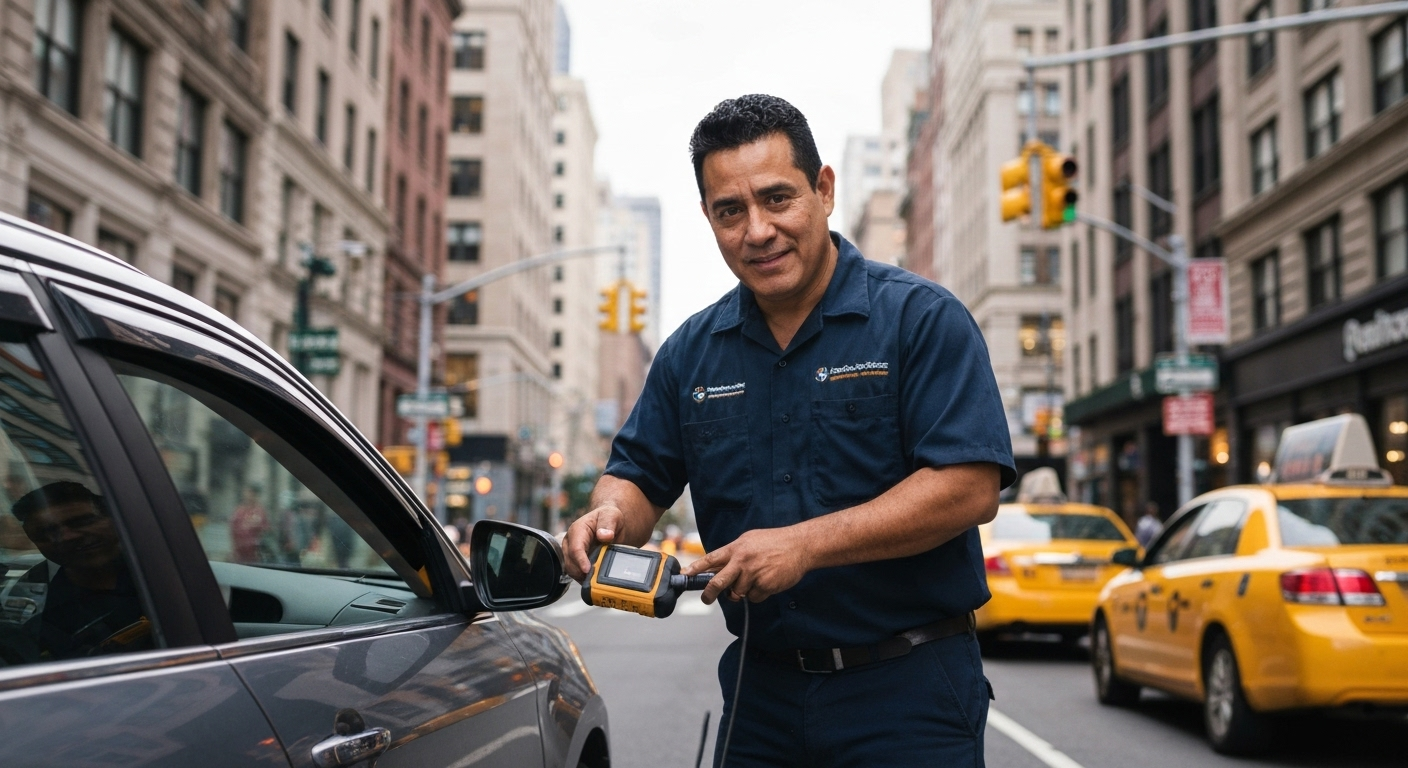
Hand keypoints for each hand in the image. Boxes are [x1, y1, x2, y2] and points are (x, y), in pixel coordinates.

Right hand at [563, 504, 623, 580]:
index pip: (575, 548)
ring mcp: (571, 553)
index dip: (580, 560)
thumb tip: (604, 535)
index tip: (587, 570)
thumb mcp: (612, 516)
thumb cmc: (609, 518)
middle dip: (581, 572)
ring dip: (583, 577)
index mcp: (577, 530)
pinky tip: (595, 580)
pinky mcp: (576, 561)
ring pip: (571, 570)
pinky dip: (585, 578)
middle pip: (570, 562)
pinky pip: (577, 574)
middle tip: (596, 578)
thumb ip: (608, 524)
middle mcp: (570, 542)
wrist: (609, 523)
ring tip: (597, 580)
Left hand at [683, 526, 810, 603]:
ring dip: (743, 591)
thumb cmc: (775, 542)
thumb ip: (734, 553)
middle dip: (709, 594)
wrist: (800, 545)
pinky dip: (758, 594)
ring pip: (738, 593)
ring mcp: (753, 574)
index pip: (711, 559)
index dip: (696, 568)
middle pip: (718, 583)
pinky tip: (767, 581)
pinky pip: (754, 597)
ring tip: (755, 579)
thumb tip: (718, 566)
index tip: (685, 575)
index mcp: (737, 548)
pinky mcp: (765, 586)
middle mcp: (742, 561)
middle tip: (707, 599)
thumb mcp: (749, 540)